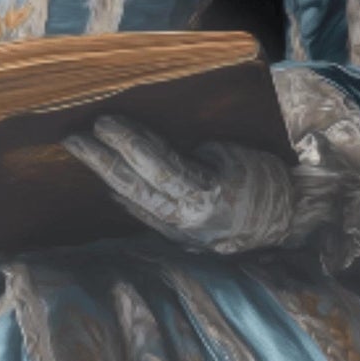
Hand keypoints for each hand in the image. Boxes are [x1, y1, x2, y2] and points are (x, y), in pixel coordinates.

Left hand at [63, 113, 294, 256]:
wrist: (286, 220)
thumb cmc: (264, 175)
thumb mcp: (232, 152)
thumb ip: (190, 150)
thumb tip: (148, 134)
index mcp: (208, 193)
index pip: (159, 166)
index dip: (129, 143)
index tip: (103, 121)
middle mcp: (189, 219)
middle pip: (135, 187)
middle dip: (100, 159)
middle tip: (72, 136)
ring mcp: (181, 234)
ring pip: (134, 202)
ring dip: (105, 174)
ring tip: (81, 150)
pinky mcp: (178, 239)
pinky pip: (143, 214)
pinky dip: (123, 194)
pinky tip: (106, 178)